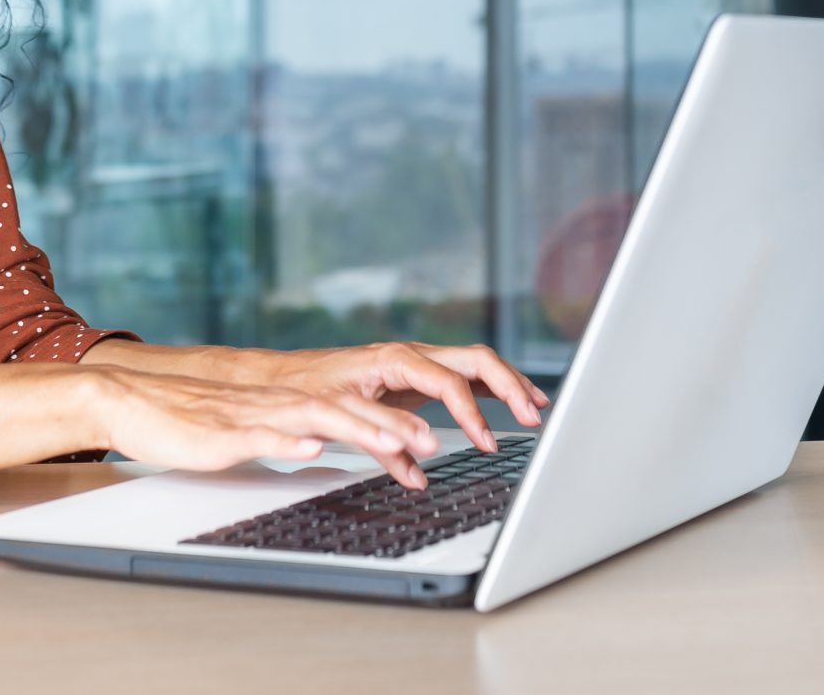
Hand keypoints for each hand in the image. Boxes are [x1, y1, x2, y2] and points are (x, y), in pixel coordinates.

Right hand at [88, 368, 444, 487]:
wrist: (132, 404)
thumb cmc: (189, 422)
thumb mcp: (250, 431)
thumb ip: (287, 435)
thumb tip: (324, 446)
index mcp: (286, 404)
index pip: (350, 409)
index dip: (392, 421)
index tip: (431, 438)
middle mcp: (277, 404)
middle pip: (345, 410)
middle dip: (391, 424)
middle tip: (432, 440)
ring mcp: (252, 418)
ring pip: (314, 417)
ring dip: (357, 428)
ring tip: (394, 442)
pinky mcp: (222, 434)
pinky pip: (260, 435)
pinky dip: (288, 439)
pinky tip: (311, 445)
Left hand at [254, 342, 548, 457]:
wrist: (287, 379)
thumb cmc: (309, 393)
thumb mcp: (341, 417)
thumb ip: (382, 442)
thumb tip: (418, 470)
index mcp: (396, 359)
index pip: (450, 381)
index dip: (473, 414)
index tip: (487, 442)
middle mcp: (412, 354)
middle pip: (475, 360)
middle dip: (509, 386)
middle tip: (532, 416)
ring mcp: (417, 362)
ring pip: (475, 364)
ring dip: (508, 384)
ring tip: (536, 408)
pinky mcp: (417, 376)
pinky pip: (463, 377)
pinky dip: (490, 390)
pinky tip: (511, 405)